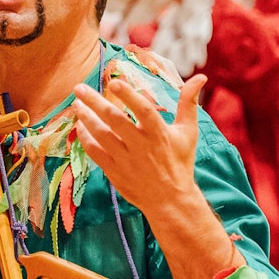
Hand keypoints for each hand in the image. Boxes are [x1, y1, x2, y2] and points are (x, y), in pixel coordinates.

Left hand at [72, 74, 206, 216]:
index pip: (143, 110)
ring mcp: (126, 160)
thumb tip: (201, 77)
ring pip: (101, 135)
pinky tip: (80, 126)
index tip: (114, 82)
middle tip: (80, 88)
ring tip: (76, 103)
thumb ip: (188, 103)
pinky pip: (95, 153)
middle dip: (95, 102)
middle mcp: (141, 146)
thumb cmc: (180, 162)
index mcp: (159, 134)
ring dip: (86, 118)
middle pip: (115, 119)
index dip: (129, 96)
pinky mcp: (115, 172)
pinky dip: (86, 138)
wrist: (170, 200)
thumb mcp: (188, 132)